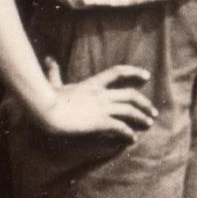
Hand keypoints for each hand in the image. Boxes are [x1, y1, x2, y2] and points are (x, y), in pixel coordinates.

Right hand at [10, 57, 153, 147]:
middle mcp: (101, 94)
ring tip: (149, 124)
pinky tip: (132, 138)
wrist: (43, 110)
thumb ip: (54, 72)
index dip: (134, 72)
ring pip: (130, 110)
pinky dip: (128, 133)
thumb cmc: (45, 98)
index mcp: (91, 84)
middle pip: (131, 95)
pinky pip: (120, 126)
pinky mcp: (99, 121)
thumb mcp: (53, 83)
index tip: (147, 76)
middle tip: (153, 111)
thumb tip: (49, 59)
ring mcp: (101, 107)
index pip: (118, 72)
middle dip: (144, 103)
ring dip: (142, 117)